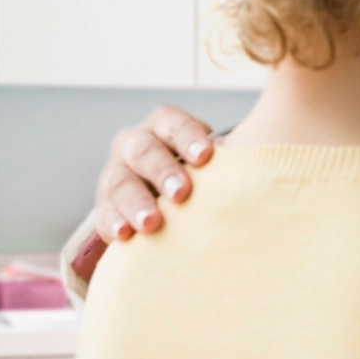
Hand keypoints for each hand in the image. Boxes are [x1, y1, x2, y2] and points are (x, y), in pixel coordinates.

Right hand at [91, 105, 214, 242]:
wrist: (170, 198)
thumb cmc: (203, 173)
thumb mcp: (212, 158)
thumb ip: (227, 155)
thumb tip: (256, 161)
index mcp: (164, 127)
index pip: (173, 124)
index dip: (188, 137)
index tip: (207, 155)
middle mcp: (135, 145)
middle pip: (143, 151)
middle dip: (163, 171)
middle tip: (182, 193)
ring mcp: (116, 174)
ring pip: (120, 183)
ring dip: (136, 203)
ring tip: (152, 223)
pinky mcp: (105, 205)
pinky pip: (103, 213)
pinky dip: (112, 224)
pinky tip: (124, 235)